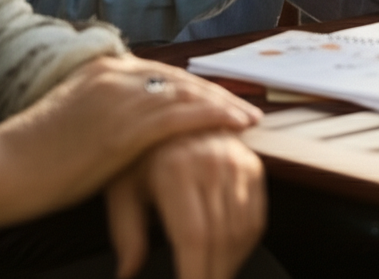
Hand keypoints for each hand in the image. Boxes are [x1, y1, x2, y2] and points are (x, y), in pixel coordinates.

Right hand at [0, 56, 259, 235]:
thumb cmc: (26, 158)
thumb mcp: (69, 120)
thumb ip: (99, 112)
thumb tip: (119, 126)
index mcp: (102, 70)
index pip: (161, 74)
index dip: (194, 87)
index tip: (217, 97)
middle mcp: (115, 75)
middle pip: (180, 80)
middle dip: (215, 94)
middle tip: (244, 105)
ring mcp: (121, 98)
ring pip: (187, 96)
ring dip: (223, 106)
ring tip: (249, 117)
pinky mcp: (126, 126)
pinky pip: (183, 117)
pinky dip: (215, 118)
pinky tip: (237, 125)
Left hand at [106, 131, 265, 278]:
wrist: (172, 115)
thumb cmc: (142, 154)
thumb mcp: (122, 188)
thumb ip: (125, 233)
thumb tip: (127, 272)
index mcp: (176, 168)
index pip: (194, 237)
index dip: (194, 273)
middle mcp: (212, 162)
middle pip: (220, 238)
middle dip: (212, 275)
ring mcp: (236, 162)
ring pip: (241, 231)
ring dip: (229, 264)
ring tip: (211, 275)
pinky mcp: (252, 165)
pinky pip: (256, 216)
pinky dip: (244, 245)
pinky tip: (226, 256)